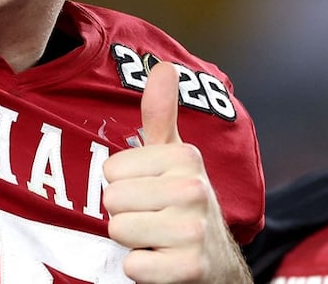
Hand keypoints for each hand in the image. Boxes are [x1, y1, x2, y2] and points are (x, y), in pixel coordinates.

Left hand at [103, 61, 249, 282]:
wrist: (216, 265)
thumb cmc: (181, 204)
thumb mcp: (172, 157)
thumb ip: (160, 113)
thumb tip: (163, 65)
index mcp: (184, 157)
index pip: (110, 170)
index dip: (123, 186)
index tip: (149, 193)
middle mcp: (194, 189)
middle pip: (110, 199)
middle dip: (125, 214)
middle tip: (152, 219)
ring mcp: (194, 230)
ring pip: (117, 230)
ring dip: (132, 243)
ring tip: (157, 239)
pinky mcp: (189, 269)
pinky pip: (132, 266)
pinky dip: (141, 270)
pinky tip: (163, 263)